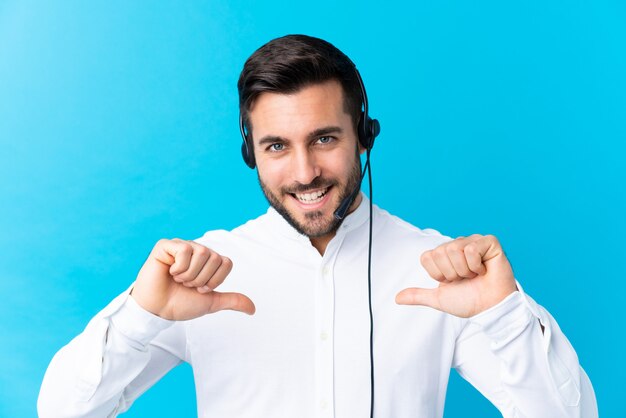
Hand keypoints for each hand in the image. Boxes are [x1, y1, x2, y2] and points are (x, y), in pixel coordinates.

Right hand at [131, 239, 254, 319]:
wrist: (157, 310)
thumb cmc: (181, 304)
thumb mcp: (211, 303)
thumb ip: (232, 301)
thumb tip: (253, 309)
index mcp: (209, 261)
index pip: (226, 263)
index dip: (215, 280)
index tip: (201, 289)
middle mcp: (197, 250)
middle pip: (215, 258)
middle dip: (202, 279)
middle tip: (187, 284)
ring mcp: (181, 246)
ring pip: (202, 253)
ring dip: (190, 274)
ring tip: (178, 279)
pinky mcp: (166, 246)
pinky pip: (185, 250)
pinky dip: (179, 267)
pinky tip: (169, 271)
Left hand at [395, 234, 516, 317]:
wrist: (490, 308)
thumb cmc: (469, 301)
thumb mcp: (438, 298)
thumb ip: (418, 295)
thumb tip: (397, 298)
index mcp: (445, 254)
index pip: (427, 257)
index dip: (437, 274)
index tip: (451, 281)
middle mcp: (458, 245)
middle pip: (440, 252)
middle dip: (452, 272)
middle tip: (466, 278)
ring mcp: (474, 241)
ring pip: (454, 249)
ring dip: (464, 270)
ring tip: (475, 274)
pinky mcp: (489, 242)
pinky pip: (471, 249)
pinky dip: (476, 265)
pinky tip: (484, 270)